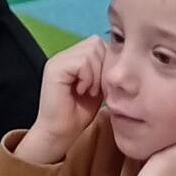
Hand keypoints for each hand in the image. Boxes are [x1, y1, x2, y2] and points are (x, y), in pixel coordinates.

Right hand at [14, 37, 105, 166]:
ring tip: (89, 90)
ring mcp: (57, 60)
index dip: (106, 62)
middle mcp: (64, 55)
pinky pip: (82, 62)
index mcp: (73, 57)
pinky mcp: (54, 69)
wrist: (60, 132)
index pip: (99, 43)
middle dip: (102, 66)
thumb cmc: (79, 113)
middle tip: (96, 88)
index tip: (102, 85)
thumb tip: (121, 57)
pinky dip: (88, 77)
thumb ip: (104, 69)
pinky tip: (82, 91)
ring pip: (90, 51)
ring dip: (96, 73)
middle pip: (96, 43)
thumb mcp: (99, 86)